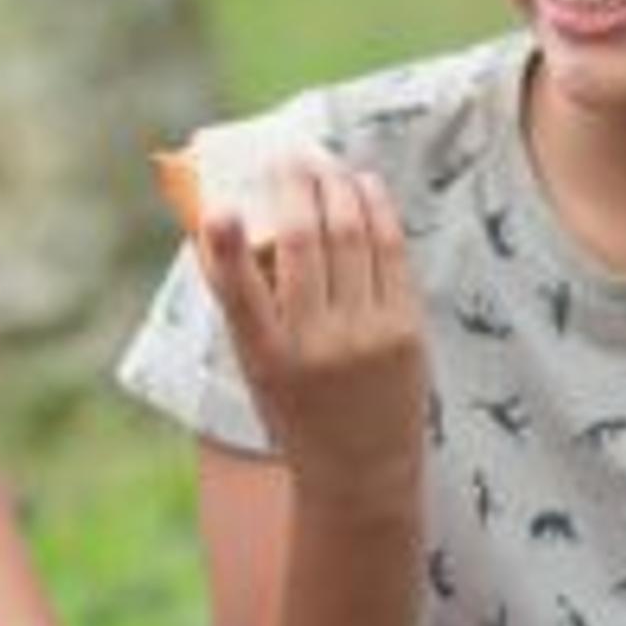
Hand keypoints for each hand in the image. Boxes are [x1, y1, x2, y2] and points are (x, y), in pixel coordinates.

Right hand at [195, 153, 426, 510]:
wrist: (360, 470)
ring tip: (326, 164)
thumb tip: (219, 222)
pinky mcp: (406, 330)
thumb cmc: (293, 409)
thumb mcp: (254, 366)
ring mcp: (367, 337)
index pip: (239, 293)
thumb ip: (242, 301)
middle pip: (303, 243)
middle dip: (295, 188)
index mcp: (265, 358)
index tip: (222, 207)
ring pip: (351, 236)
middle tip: (289, 155)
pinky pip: (390, 253)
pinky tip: (364, 187)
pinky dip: (376, 210)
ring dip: (337, 188)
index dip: (227, 246)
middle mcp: (315, 346)